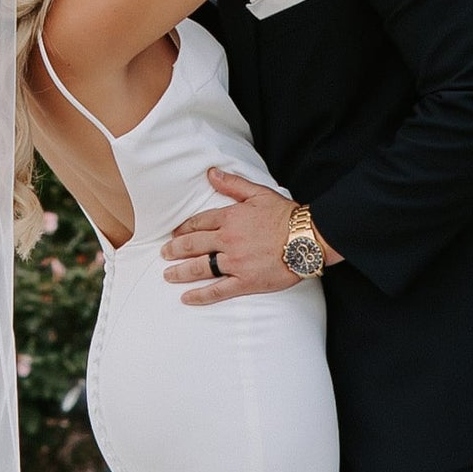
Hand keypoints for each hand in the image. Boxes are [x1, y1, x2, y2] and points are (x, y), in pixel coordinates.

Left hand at [162, 167, 310, 304]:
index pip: (199, 223)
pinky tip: (186, 298)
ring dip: (180, 272)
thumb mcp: (259, 193)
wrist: (308, 237)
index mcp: (230, 218)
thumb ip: (233, 184)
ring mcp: (235, 262)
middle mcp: (228, 240)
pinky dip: (200, 295)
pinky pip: (217, 290)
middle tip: (164, 254)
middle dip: (175, 250)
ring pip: (200, 268)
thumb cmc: (287, 215)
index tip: (175, 234)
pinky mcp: (245, 281)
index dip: (184, 229)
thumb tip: (211, 173)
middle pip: (193, 245)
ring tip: (168, 275)